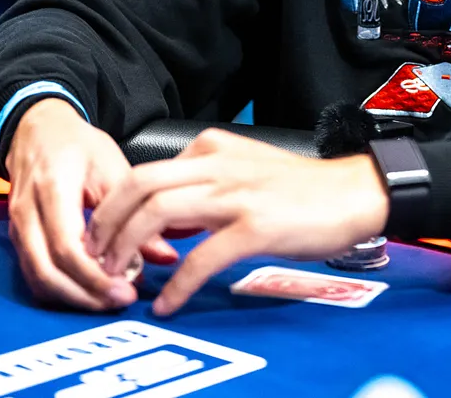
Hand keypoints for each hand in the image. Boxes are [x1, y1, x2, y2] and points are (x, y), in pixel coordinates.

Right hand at [4, 99, 139, 309]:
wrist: (39, 131)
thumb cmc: (76, 145)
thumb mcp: (113, 167)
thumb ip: (137, 212)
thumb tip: (165, 255)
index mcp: (52, 189)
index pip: (67, 248)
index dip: (95, 276)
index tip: (126, 289)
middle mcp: (27, 213)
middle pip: (48, 271)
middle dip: (85, 295)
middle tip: (121, 302)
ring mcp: (18, 228)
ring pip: (38, 279)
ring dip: (73, 297)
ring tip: (109, 301)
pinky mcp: (19, 238)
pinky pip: (35, 274)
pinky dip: (61, 289)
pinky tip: (89, 291)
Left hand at [84, 128, 388, 315]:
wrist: (355, 192)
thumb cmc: (302, 188)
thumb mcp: (244, 169)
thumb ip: (203, 185)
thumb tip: (163, 217)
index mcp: (212, 146)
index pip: (144, 171)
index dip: (114, 206)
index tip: (102, 236)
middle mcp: (218, 164)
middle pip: (139, 186)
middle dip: (107, 225)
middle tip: (95, 259)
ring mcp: (236, 195)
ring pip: (159, 214)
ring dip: (129, 251)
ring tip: (120, 282)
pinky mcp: (256, 227)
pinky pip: (202, 258)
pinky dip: (177, 285)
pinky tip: (167, 304)